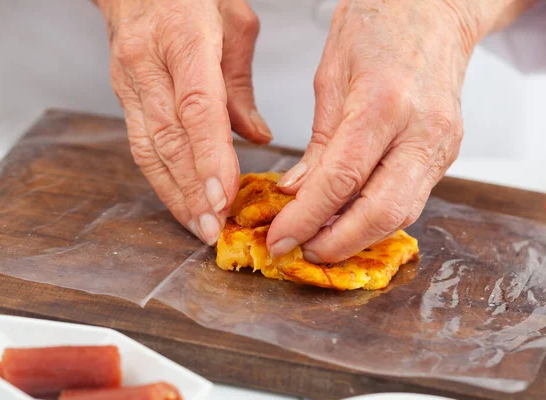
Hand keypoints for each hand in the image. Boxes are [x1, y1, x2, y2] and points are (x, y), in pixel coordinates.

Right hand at [95, 0, 271, 244]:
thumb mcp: (234, 22)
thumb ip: (241, 85)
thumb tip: (257, 137)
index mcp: (184, 37)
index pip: (197, 109)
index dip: (210, 158)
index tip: (223, 198)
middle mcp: (149, 62)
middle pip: (169, 138)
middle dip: (191, 190)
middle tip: (212, 228)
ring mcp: (129, 79)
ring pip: (148, 148)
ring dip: (173, 193)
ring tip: (196, 226)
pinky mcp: (121, 92)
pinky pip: (139, 142)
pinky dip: (159, 177)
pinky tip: (177, 200)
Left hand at [267, 0, 529, 262]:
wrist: (432, 10)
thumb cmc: (377, 27)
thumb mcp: (330, 77)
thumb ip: (318, 143)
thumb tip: (297, 193)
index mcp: (383, 103)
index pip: (342, 180)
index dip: (307, 219)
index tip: (280, 239)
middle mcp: (420, 130)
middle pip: (382, 212)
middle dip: (338, 243)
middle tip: (302, 252)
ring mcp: (440, 145)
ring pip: (402, 214)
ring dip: (358, 237)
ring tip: (320, 241)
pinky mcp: (446, 153)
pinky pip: (410, 198)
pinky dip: (376, 218)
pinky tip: (349, 220)